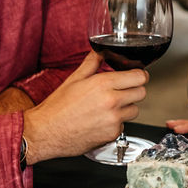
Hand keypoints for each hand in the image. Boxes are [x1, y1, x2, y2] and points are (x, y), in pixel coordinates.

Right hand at [22, 52, 147, 163]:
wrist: (45, 132)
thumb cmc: (57, 107)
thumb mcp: (74, 79)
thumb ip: (92, 63)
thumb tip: (100, 53)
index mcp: (103, 84)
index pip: (140, 76)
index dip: (139, 75)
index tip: (135, 76)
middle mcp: (112, 101)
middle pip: (142, 92)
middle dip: (134, 90)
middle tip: (122, 91)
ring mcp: (113, 119)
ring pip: (135, 110)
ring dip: (126, 107)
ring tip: (108, 107)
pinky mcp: (112, 134)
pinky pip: (124, 125)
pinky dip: (116, 123)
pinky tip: (101, 121)